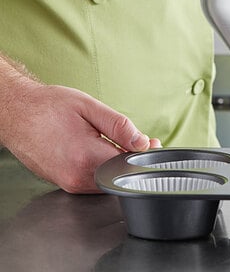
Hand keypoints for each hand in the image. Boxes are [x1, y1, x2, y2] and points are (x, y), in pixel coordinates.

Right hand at [2, 83, 160, 193]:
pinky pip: (94, 180)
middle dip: (134, 159)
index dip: (145, 153)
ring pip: (108, 180)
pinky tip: (104, 150)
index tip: (153, 142)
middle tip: (141, 140)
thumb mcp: (89, 107)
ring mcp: (69, 183)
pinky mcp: (65, 183)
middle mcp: (76, 177)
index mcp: (86, 157)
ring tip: (122, 143)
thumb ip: (119, 126)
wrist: (17, 113)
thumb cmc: (49, 106)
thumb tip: (142, 141)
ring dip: (120, 164)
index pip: (129, 163)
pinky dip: (105, 168)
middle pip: (120, 175)